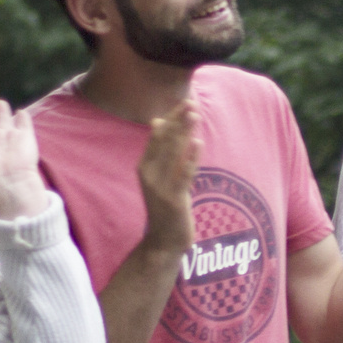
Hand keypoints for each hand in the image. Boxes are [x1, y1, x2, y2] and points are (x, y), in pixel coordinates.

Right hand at [138, 100, 201, 252]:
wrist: (164, 241)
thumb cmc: (166, 206)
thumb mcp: (161, 176)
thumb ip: (162, 152)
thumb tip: (159, 122)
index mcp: (144, 166)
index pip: (158, 136)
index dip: (171, 119)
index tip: (183, 102)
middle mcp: (149, 174)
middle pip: (165, 141)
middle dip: (178, 121)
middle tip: (190, 102)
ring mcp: (160, 187)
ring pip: (173, 154)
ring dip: (184, 132)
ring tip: (194, 114)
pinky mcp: (174, 199)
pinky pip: (183, 174)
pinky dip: (190, 158)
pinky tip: (197, 142)